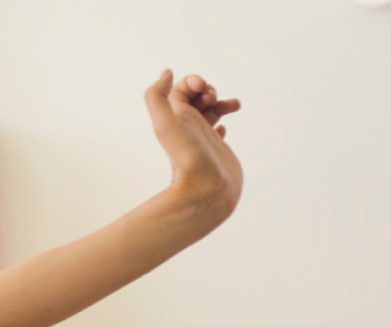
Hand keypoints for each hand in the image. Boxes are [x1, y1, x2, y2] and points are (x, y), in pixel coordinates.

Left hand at [143, 69, 243, 219]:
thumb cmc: (187, 157)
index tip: (203, 88)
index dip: (193, 81)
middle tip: (213, 99)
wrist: (206, 189)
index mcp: (174, 117)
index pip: (180, 89)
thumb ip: (156, 96)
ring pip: (210, 111)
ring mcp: (202, 138)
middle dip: (209, 90)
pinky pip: (216, 131)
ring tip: (234, 105)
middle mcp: (186, 126)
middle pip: (196, 97)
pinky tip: (222, 128)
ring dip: (221, 102)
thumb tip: (165, 72)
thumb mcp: (165, 123)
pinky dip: (221, 122)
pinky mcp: (216, 149)